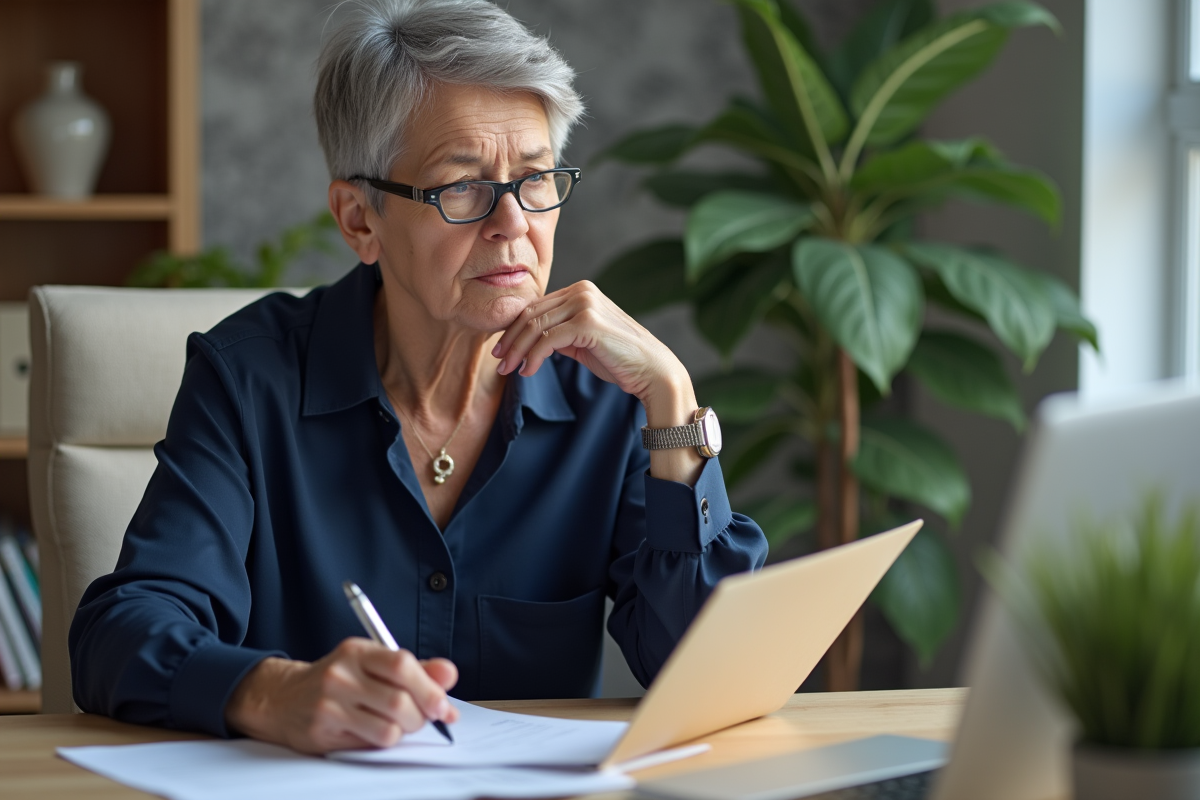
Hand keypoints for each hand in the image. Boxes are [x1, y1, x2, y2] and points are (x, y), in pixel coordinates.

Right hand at [224, 638, 458, 753]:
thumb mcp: (373, 663)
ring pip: (389, 729)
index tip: (443, 704)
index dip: (430, 688)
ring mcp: (330, 704)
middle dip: (421, 716)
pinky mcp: (323, 732)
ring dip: (403, 732)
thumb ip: (415, 669)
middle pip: (399, 702)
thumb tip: (449, 675)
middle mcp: (342, 675)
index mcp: (358, 651)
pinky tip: (374, 731)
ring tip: (397, 725)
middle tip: (423, 718)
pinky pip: (370, 744)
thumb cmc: (339, 680)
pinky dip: (383, 742)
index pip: (401, 664)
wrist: (283, 698)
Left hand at [492, 281, 703, 484]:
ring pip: (536, 327)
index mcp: (581, 290)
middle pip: (531, 314)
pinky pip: (548, 340)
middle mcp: (582, 291)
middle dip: (510, 341)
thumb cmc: (619, 359)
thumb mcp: (582, 341)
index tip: (501, 350)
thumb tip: (528, 339)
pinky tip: (528, 372)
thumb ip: (559, 333)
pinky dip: (533, 357)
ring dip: (517, 351)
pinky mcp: (588, 322)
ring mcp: (585, 304)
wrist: (652, 370)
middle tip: (498, 363)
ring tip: (508, 371)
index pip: (535, 306)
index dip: (513, 329)